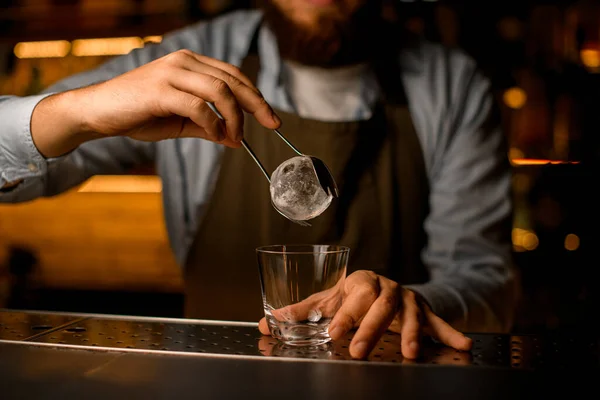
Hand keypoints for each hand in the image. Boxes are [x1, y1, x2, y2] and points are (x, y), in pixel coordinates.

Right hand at [33, 49, 280, 156]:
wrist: (97, 113)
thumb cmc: (138, 115)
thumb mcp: (180, 122)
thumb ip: (208, 126)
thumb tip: (235, 139)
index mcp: (190, 64)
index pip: (233, 75)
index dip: (255, 96)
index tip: (270, 117)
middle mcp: (184, 62)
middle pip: (233, 80)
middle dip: (256, 105)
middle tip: (272, 125)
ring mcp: (171, 72)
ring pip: (220, 90)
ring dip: (234, 117)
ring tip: (235, 138)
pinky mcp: (160, 89)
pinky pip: (198, 106)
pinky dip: (213, 123)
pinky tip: (216, 136)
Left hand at [259, 270, 471, 359]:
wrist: (382, 288)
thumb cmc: (352, 296)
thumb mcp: (329, 299)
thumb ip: (301, 311)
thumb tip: (265, 322)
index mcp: (360, 282)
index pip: (353, 295)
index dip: (344, 314)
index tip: (332, 333)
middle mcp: (385, 287)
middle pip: (381, 304)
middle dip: (370, 327)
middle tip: (358, 350)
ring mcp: (407, 298)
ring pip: (410, 312)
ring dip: (410, 332)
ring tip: (408, 353)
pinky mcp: (425, 311)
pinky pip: (439, 322)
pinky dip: (450, 333)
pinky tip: (463, 346)